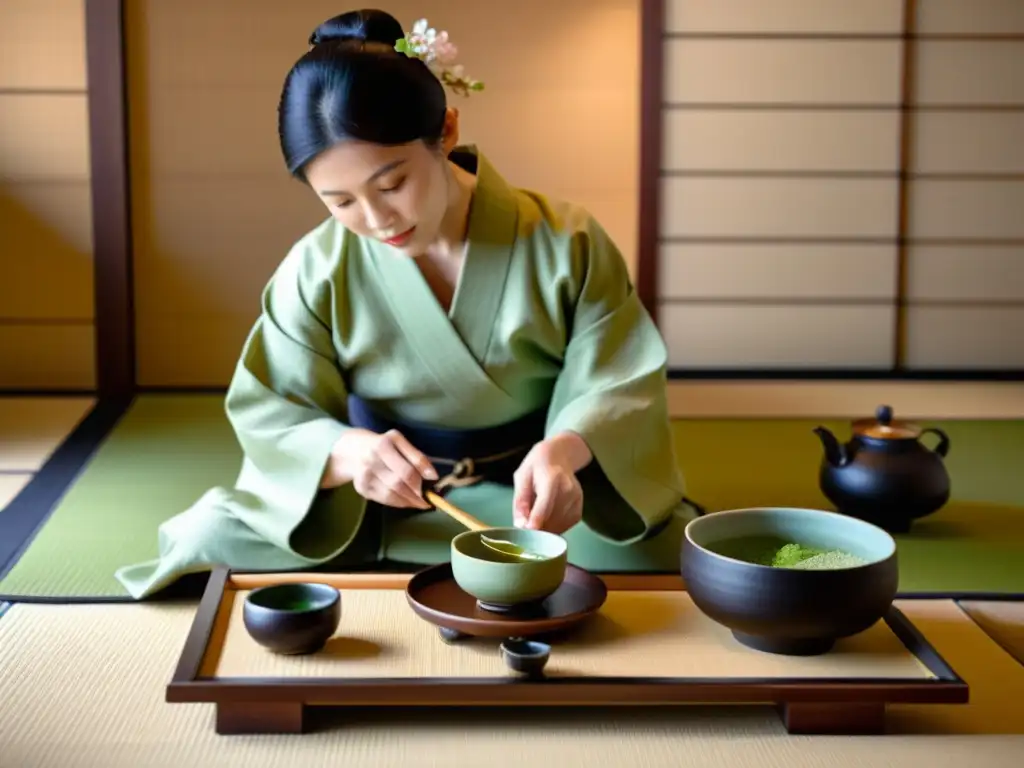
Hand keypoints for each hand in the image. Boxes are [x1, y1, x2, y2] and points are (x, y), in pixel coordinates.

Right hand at [321, 428, 437, 508]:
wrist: (352, 449)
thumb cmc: (382, 444)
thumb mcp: (399, 442)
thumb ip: (417, 457)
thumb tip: (433, 476)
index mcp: (383, 445)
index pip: (406, 469)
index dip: (421, 480)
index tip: (434, 484)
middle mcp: (371, 461)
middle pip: (399, 484)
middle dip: (417, 495)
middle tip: (428, 501)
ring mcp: (364, 476)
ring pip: (392, 494)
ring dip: (409, 501)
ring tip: (420, 502)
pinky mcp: (362, 488)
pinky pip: (384, 500)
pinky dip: (398, 503)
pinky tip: (406, 501)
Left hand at [512, 432, 592, 533]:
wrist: (559, 455)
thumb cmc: (536, 466)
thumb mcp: (521, 477)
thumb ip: (520, 501)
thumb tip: (520, 525)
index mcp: (552, 479)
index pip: (544, 506)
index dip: (535, 522)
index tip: (526, 534)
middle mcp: (568, 490)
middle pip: (551, 520)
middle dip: (536, 528)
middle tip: (524, 525)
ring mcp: (576, 500)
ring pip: (558, 527)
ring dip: (544, 528)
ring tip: (536, 514)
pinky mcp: (579, 509)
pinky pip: (565, 526)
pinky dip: (553, 527)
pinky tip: (547, 516)